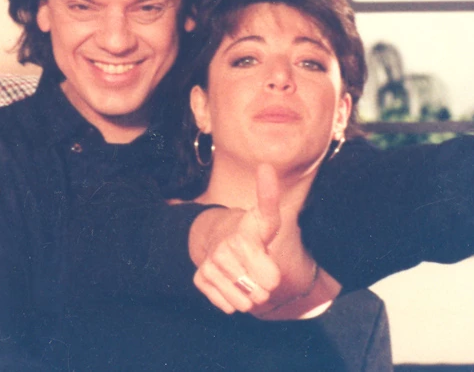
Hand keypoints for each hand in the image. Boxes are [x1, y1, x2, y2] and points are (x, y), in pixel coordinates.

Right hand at [190, 164, 281, 313]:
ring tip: (243, 274)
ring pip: (242, 304)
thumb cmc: (250, 230)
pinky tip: (230, 281)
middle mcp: (221, 254)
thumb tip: (266, 166)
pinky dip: (232, 299)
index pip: (271, 280)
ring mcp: (208, 268)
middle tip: (255, 267)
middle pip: (259, 295)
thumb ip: (269, 197)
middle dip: (261, 285)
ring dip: (247, 294)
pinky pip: (226, 306)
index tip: (265, 257)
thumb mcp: (265, 217)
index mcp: (242, 240)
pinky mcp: (199, 280)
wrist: (218, 235)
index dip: (273, 274)